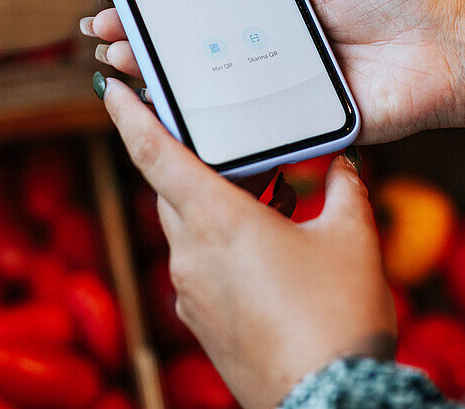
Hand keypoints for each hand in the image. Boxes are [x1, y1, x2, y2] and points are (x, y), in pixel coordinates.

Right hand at [83, 0, 464, 143]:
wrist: (450, 44)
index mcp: (276, 11)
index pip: (205, 9)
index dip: (162, 5)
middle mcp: (272, 50)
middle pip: (197, 51)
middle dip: (146, 43)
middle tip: (104, 35)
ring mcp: (283, 89)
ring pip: (212, 87)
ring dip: (163, 79)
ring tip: (121, 62)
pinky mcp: (300, 123)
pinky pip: (249, 124)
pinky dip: (208, 121)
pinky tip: (168, 110)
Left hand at [99, 77, 395, 408]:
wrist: (327, 402)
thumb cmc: (337, 318)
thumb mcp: (352, 239)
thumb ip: (345, 188)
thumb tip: (342, 165)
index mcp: (216, 219)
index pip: (154, 153)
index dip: (129, 115)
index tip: (112, 88)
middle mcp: (190, 252)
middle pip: (170, 187)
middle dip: (186, 159)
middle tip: (215, 138)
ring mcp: (190, 291)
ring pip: (185, 227)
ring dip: (210, 204)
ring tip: (261, 197)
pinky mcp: (201, 322)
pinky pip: (197, 265)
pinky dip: (218, 244)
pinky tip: (263, 249)